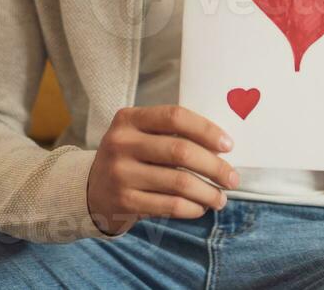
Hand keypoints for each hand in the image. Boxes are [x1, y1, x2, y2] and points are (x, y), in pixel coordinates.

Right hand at [86, 105, 239, 236]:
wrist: (91, 190)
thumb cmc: (130, 158)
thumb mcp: (139, 135)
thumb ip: (170, 133)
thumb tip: (221, 147)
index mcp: (129, 119)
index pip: (175, 117)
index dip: (206, 130)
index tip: (228, 145)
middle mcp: (121, 143)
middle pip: (180, 151)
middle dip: (214, 166)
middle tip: (232, 179)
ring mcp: (121, 173)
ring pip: (179, 182)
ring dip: (208, 192)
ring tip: (220, 198)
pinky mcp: (124, 201)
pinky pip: (169, 205)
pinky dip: (192, 208)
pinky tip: (200, 207)